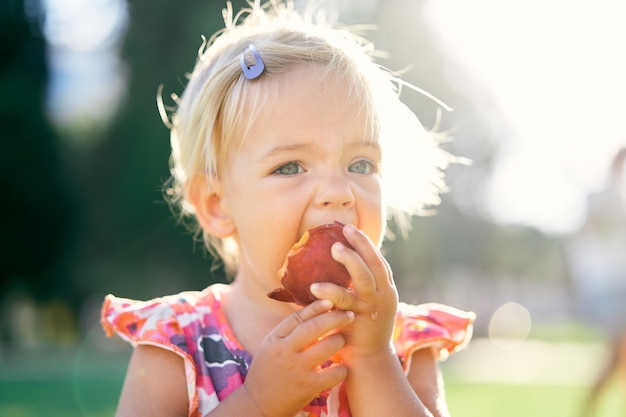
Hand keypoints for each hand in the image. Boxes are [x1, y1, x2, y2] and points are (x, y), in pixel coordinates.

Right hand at [243, 299, 354, 416]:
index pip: (298, 317)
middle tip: (349, 314)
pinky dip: (341, 369)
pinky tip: (341, 368)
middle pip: (314, 327)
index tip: (331, 301)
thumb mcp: (270, 347)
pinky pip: (333, 373)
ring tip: (342, 340)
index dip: (316, 307)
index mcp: (274, 340)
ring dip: (339, 341)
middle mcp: (285, 352)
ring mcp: (297, 370)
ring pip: (327, 347)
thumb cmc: (267, 372)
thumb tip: (312, 311)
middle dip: (335, 318)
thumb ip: (287, 331)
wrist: (258, 405)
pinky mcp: (308, 387)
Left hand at [310, 224, 397, 359]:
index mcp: (386, 289)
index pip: (379, 261)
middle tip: (346, 230)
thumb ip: (356, 285)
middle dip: (362, 245)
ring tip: (334, 249)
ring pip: (365, 279)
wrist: (369, 359)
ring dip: (351, 261)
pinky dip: (330, 292)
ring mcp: (373, 308)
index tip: (351, 228)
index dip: (367, 244)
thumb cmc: (361, 327)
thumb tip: (335, 262)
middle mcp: (384, 295)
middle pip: (376, 264)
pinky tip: (314, 286)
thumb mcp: (365, 303)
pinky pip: (344, 303)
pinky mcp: (360, 320)